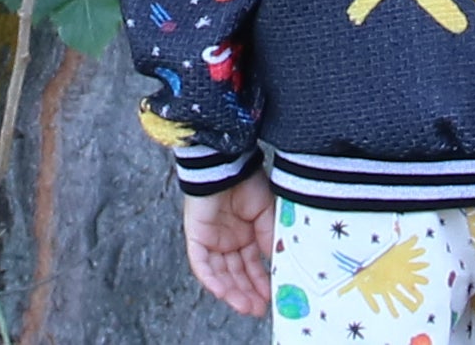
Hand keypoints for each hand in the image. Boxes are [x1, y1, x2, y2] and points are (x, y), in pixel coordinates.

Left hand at [182, 169, 275, 317]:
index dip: (261, 283)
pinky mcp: (196, 238)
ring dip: (232, 291)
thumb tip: (278, 264)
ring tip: (245, 306)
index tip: (272, 297)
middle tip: (258, 309)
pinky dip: (212, 279)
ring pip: (220, 274)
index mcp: (246, 235)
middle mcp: (228, 241)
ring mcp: (212, 241)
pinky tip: (223, 292)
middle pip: (236, 274)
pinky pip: (202, 265)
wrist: (227, 165)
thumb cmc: (249, 183)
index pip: (253, 266)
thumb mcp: (268, 214)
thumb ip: (270, 239)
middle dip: (247, 293)